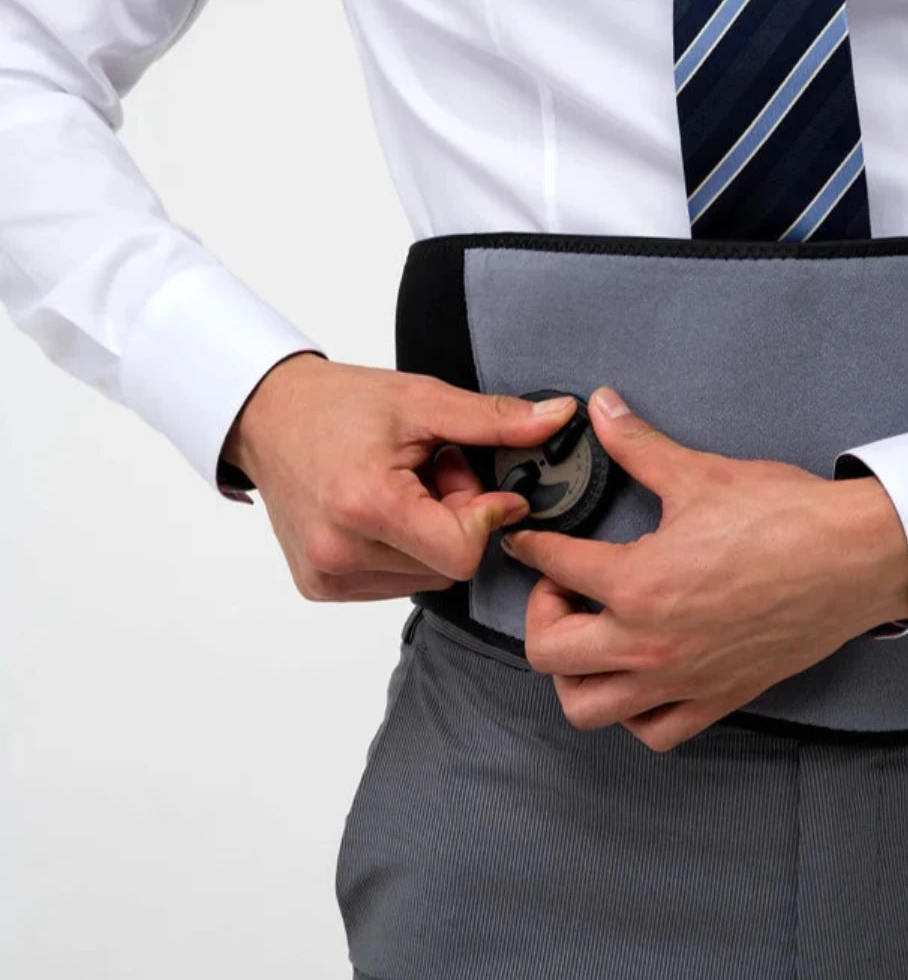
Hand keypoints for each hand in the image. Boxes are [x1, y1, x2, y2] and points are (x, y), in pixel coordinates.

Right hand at [222, 354, 577, 600]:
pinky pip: (394, 583)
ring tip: (405, 489)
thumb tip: (560, 419)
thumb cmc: (338, 404)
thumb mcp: (422, 400)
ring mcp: (327, 576)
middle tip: (433, 473)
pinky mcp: (320, 586)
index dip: (484, 517)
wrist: (267, 418)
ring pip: (425, 578)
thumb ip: (495, 418)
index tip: (478, 481)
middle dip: (457, 521)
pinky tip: (383, 512)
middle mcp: (340, 552)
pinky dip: (403, 551)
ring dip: (431, 538)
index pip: (463, 553)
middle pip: (448, 566)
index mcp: (366, 506)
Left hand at [502, 386, 907, 751]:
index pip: (553, 565)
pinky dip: (632, 715)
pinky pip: (653, 733)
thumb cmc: (783, 518)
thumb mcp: (699, 474)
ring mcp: (680, 679)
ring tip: (589, 638)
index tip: (528, 539)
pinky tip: (637, 679)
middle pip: (547, 654)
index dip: (531, 545)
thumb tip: (602, 406)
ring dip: (573, 674)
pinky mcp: (716, 698)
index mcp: (637, 582)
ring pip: (588, 708)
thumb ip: (638, 445)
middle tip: (561, 589)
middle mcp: (649, 642)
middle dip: (539, 616)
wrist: (857, 559)